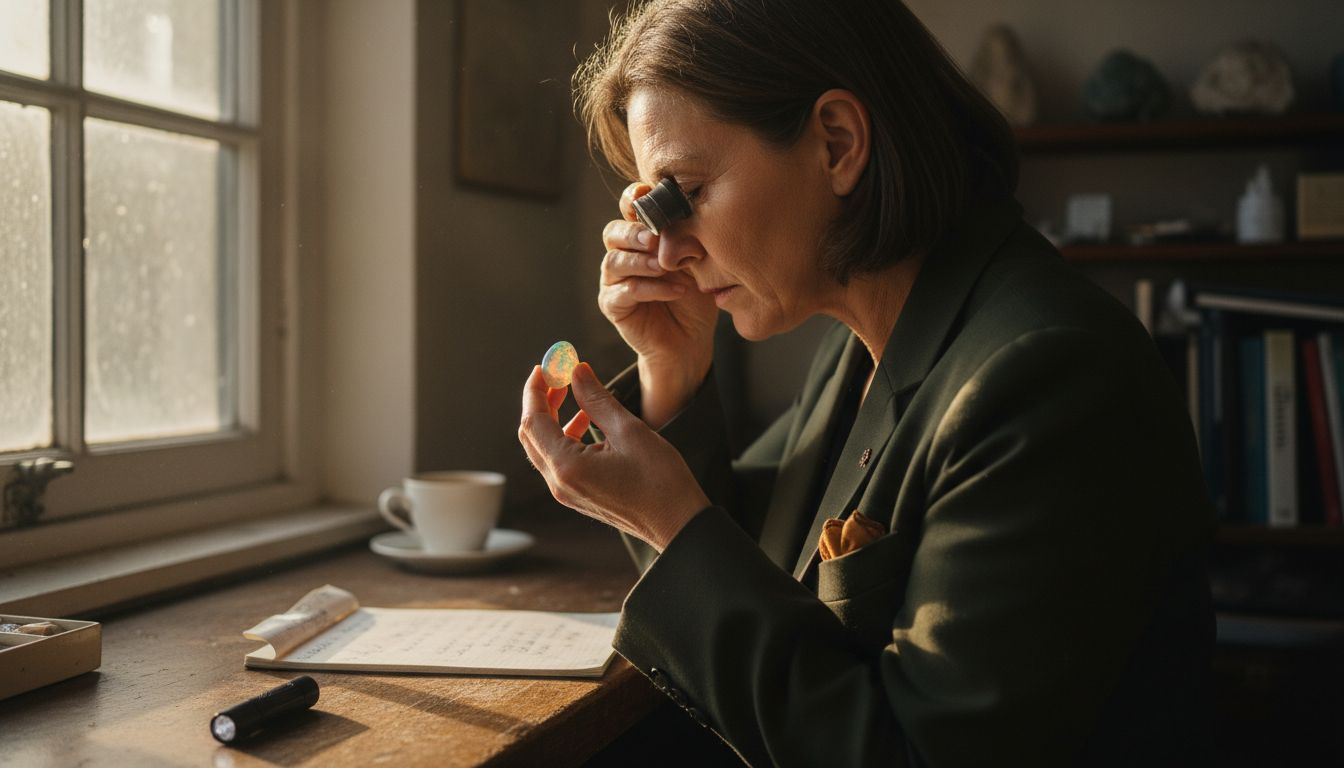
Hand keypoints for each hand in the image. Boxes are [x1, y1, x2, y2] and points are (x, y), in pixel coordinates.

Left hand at [518, 361, 709, 551]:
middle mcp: (560, 483)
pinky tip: (586, 421)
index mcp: (568, 467)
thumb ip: (597, 399)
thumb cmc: (660, 481)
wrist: (678, 524)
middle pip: (532, 435)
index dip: (536, 390)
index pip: (534, 421)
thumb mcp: (629, 430)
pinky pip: (559, 460)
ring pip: (544, 447)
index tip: (546, 367)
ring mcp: (567, 493)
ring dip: (553, 417)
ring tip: (575, 393)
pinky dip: (565, 436)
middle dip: (541, 402)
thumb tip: (577, 371)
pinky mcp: (578, 495)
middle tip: (557, 376)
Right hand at [600, 182, 717, 425]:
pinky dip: (650, 289)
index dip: (634, 199)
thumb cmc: (696, 297)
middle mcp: (624, 254)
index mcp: (642, 236)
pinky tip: (675, 290)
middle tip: (656, 238)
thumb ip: (687, 241)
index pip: (628, 209)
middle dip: (634, 233)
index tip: (649, 195)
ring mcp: (615, 279)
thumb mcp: (698, 263)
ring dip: (642, 262)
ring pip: (614, 261)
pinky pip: (624, 292)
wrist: (690, 340)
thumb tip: (685, 223)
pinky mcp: (613, 304)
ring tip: (666, 266)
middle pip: (614, 232)